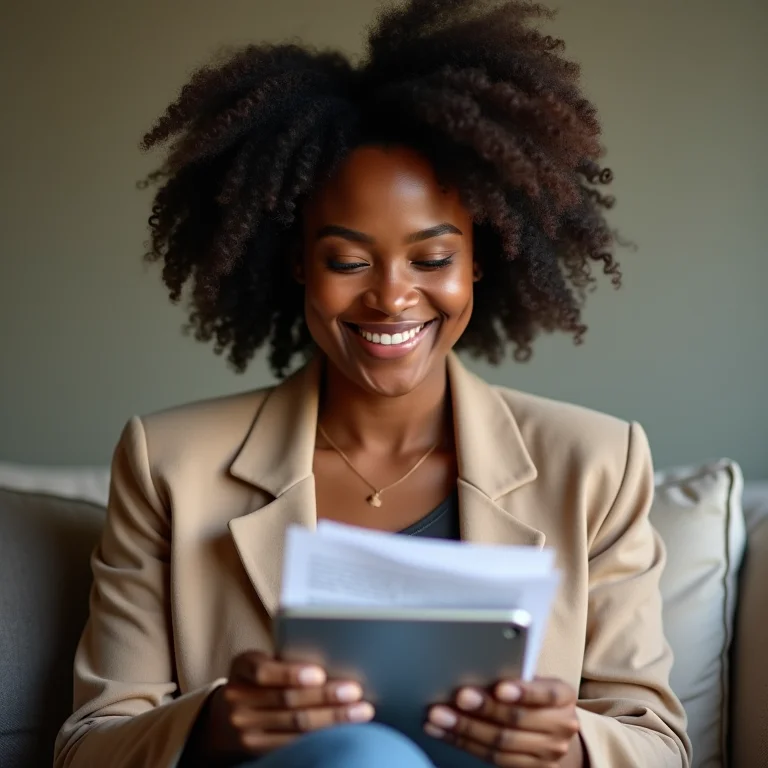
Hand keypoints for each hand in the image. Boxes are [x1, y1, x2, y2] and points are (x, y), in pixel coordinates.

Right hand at [201, 651, 374, 759]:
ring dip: (332, 719)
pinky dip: (320, 737)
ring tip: (360, 712)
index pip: (264, 671)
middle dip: (326, 696)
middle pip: (287, 700)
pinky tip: (342, 731)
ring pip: (294, 725)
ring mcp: (243, 728)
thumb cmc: (259, 679)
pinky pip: (292, 745)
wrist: (224, 716)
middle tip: (356, 691)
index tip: (320, 673)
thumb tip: (335, 658)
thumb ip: (286, 660)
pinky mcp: (253, 750)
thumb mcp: (262, 661)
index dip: (291, 673)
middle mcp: (237, 698)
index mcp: (242, 666)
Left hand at [425, 678, 581, 767]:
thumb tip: (477, 667)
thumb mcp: (535, 681)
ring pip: (500, 743)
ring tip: (439, 716)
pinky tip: (442, 731)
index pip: (546, 694)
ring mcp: (546, 754)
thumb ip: (516, 676)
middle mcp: (560, 727)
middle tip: (458, 697)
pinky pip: (491, 758)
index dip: (523, 692)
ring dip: (464, 729)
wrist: (555, 733)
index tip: (499, 687)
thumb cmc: (536, 696)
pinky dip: (463, 743)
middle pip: (517, 720)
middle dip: (484, 708)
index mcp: (563, 697)